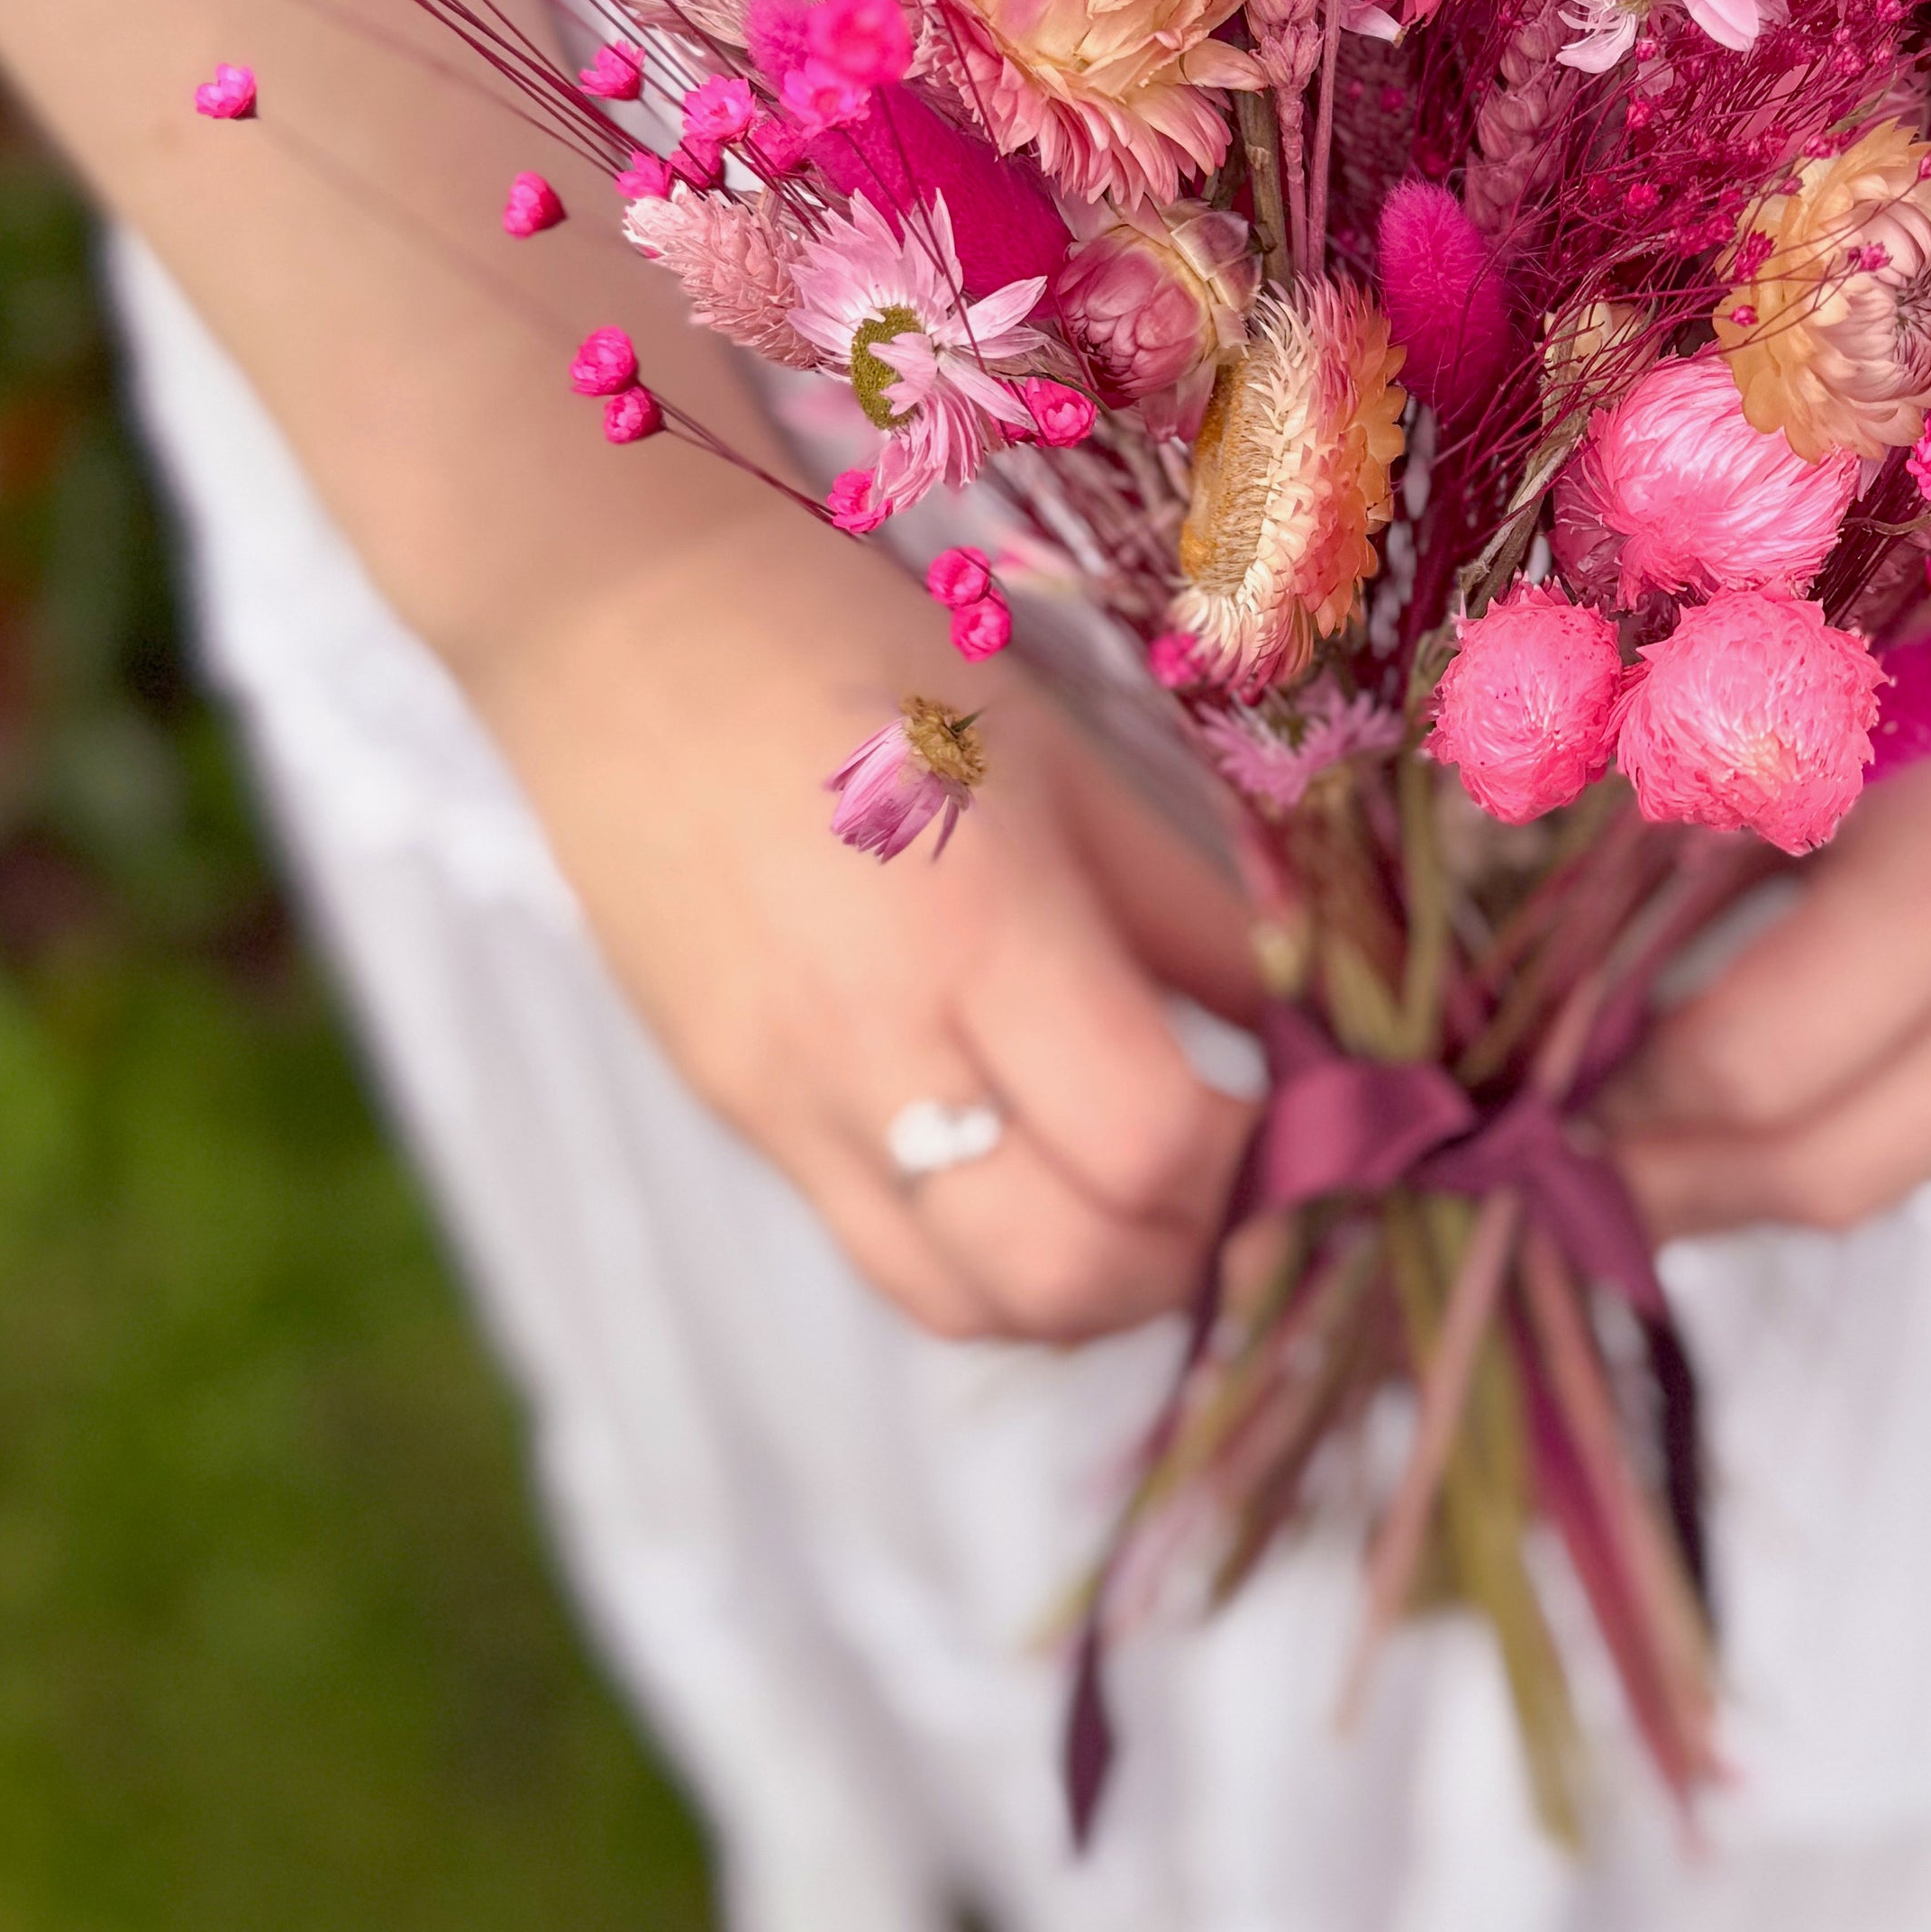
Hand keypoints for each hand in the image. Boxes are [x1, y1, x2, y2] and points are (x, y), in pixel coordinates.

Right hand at [467, 502, 1265, 1343]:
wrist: (620, 627)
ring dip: (1085, 1290)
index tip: (1292, 1105)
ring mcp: (784, 1101)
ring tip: (1142, 1202)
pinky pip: (881, 1252)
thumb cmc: (861, 653)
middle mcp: (872, 1045)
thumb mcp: (1060, 758)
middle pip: (1066, 1271)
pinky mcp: (733, 1117)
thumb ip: (1190, 908)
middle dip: (1186, 1254)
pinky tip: (1034, 1177)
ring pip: (964, 1304)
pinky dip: (987, 1258)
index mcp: (978, 927)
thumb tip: (1310, 1023)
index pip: (1151, 1146)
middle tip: (1235, 1177)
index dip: (1252, 1159)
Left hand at [1600, 581, 1930, 1243]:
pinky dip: (1828, 1116)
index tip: (1531, 1098)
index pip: (1750, 1068)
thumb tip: (1575, 978)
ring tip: (1634, 1148)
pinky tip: (1741, 1093)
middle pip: (1828, 1175)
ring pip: (1887, 1168)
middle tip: (1563, 1174)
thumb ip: (1700, 829)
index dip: (1627, 1099)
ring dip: (1748, 1176)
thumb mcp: (1816, 696)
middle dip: (1677, 1192)